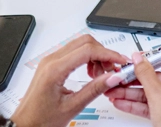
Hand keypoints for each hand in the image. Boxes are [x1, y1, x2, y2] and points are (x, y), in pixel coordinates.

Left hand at [11, 35, 128, 126]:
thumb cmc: (40, 121)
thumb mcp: (72, 107)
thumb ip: (95, 90)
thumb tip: (113, 77)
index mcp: (54, 70)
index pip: (88, 50)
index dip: (108, 54)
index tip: (120, 61)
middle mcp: (51, 60)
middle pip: (85, 42)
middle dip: (103, 53)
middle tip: (113, 68)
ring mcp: (50, 61)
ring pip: (80, 45)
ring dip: (96, 55)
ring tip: (102, 74)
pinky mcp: (51, 64)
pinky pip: (74, 52)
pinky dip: (87, 58)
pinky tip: (90, 74)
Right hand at [105, 51, 160, 126]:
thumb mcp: (158, 94)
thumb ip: (146, 75)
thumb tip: (139, 58)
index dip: (156, 56)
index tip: (141, 56)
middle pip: (155, 77)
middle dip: (135, 78)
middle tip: (121, 75)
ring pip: (147, 92)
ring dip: (130, 92)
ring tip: (114, 89)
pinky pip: (146, 105)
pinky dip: (133, 104)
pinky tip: (120, 102)